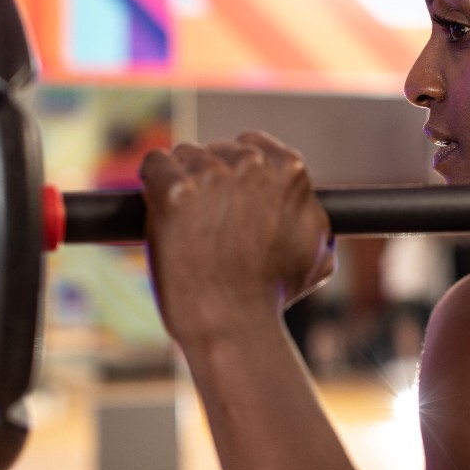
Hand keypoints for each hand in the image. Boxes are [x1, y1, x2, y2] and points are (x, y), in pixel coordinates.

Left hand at [139, 131, 334, 345]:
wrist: (233, 324)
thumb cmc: (272, 295)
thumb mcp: (317, 253)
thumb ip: (310, 216)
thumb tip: (307, 204)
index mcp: (289, 169)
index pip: (252, 146)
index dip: (236, 174)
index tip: (228, 200)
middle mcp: (252, 164)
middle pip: (216, 150)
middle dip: (208, 179)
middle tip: (206, 220)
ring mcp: (211, 175)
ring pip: (185, 156)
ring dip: (181, 182)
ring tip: (186, 224)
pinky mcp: (174, 191)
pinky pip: (154, 164)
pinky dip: (152, 183)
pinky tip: (161, 209)